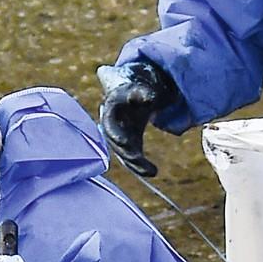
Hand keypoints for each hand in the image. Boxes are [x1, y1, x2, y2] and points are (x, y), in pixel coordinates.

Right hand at [95, 60, 180, 176]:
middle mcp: (112, 130)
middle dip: (127, 154)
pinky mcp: (129, 145)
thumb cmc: (134, 90)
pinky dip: (141, 167)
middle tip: (140, 160)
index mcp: (110, 113)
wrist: (131, 96)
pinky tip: (153, 172)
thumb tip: (150, 99)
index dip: (116, 135)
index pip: (109, 126)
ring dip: (136, 165)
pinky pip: (133, 159)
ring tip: (152, 171)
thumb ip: (143, 93)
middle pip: (116, 145)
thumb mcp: (138, 89)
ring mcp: (120, 139)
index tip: (126, 142)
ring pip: (124, 155)